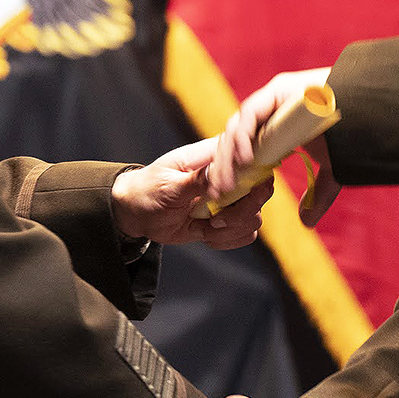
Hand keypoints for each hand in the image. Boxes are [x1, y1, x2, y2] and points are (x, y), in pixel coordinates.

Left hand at [110, 138, 270, 250]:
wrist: (138, 212)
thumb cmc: (149, 190)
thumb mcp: (168, 185)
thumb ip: (197, 180)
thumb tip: (221, 173)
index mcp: (215, 157)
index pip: (250, 158)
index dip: (250, 178)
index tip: (223, 196)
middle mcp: (229, 176)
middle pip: (261, 192)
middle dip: (240, 213)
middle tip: (214, 220)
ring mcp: (231, 199)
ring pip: (254, 217)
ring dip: (230, 230)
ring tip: (203, 226)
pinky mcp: (228, 220)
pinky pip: (245, 234)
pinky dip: (227, 240)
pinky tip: (204, 234)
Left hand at [209, 67, 341, 225]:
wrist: (371, 111)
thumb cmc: (352, 135)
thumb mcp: (331, 170)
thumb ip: (317, 195)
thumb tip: (306, 223)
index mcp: (276, 126)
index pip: (243, 147)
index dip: (231, 171)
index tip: (225, 196)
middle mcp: (270, 110)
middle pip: (235, 138)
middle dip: (224, 167)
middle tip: (219, 195)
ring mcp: (272, 98)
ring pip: (237, 128)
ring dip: (229, 157)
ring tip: (228, 184)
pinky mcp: (276, 90)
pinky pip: (250, 115)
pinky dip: (244, 137)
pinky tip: (245, 161)